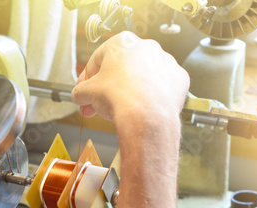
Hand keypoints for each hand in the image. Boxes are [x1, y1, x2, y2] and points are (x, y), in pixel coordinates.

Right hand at [71, 32, 188, 129]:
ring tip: (118, 109)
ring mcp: (165, 62)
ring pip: (141, 77)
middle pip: (119, 69)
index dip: (86, 81)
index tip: (83, 94)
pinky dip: (149, 97)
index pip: (96, 61)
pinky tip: (140, 109)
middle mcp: (146, 47)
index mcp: (122, 43)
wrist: (146, 117)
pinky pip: (159, 87)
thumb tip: (79, 95)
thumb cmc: (119, 97)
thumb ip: (80, 91)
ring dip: (128, 91)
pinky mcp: (178, 79)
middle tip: (96, 105)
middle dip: (106, 88)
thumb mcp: (87, 93)